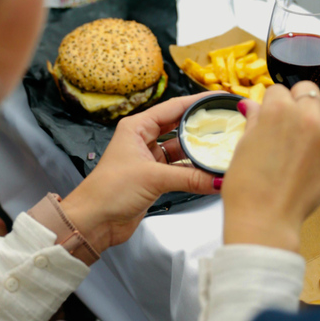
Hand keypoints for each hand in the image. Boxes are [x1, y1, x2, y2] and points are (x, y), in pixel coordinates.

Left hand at [60, 93, 219, 253]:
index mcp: (136, 127)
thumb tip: (216, 179)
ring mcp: (148, 160)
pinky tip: (209, 173)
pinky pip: (179, 170)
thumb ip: (189, 178)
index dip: (196, 102)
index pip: (172, 107)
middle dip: (201, 128)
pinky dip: (193, 172)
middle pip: (179, 127)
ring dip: (198, 153)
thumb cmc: (107, 191)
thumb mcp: (152, 178)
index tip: (217, 99)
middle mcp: (142, 140)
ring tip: (221, 150)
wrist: (93, 221)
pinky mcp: (153, 179)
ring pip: (180, 151)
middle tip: (226, 125)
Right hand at [221, 81, 319, 251]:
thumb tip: (251, 105)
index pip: (278, 90)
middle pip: (308, 90)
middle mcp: (305, 116)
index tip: (272, 119)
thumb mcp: (243, 146)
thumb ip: (254, 120)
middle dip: (299, 103)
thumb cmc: (246, 186)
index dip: (274, 104)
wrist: (264, 218)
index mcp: (276, 110)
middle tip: (292, 125)